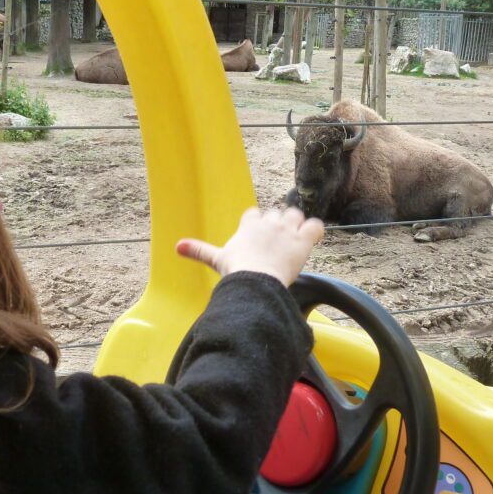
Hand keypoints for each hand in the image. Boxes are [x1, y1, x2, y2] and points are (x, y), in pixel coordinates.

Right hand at [176, 207, 324, 286]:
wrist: (256, 280)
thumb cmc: (236, 271)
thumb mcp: (217, 259)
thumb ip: (199, 251)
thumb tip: (177, 246)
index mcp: (249, 224)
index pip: (255, 213)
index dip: (258, 223)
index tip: (259, 235)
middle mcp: (269, 222)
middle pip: (276, 213)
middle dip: (278, 225)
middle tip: (277, 243)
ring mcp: (287, 229)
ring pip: (295, 214)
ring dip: (296, 224)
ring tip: (294, 240)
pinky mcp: (303, 240)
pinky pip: (315, 225)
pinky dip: (315, 230)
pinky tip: (312, 240)